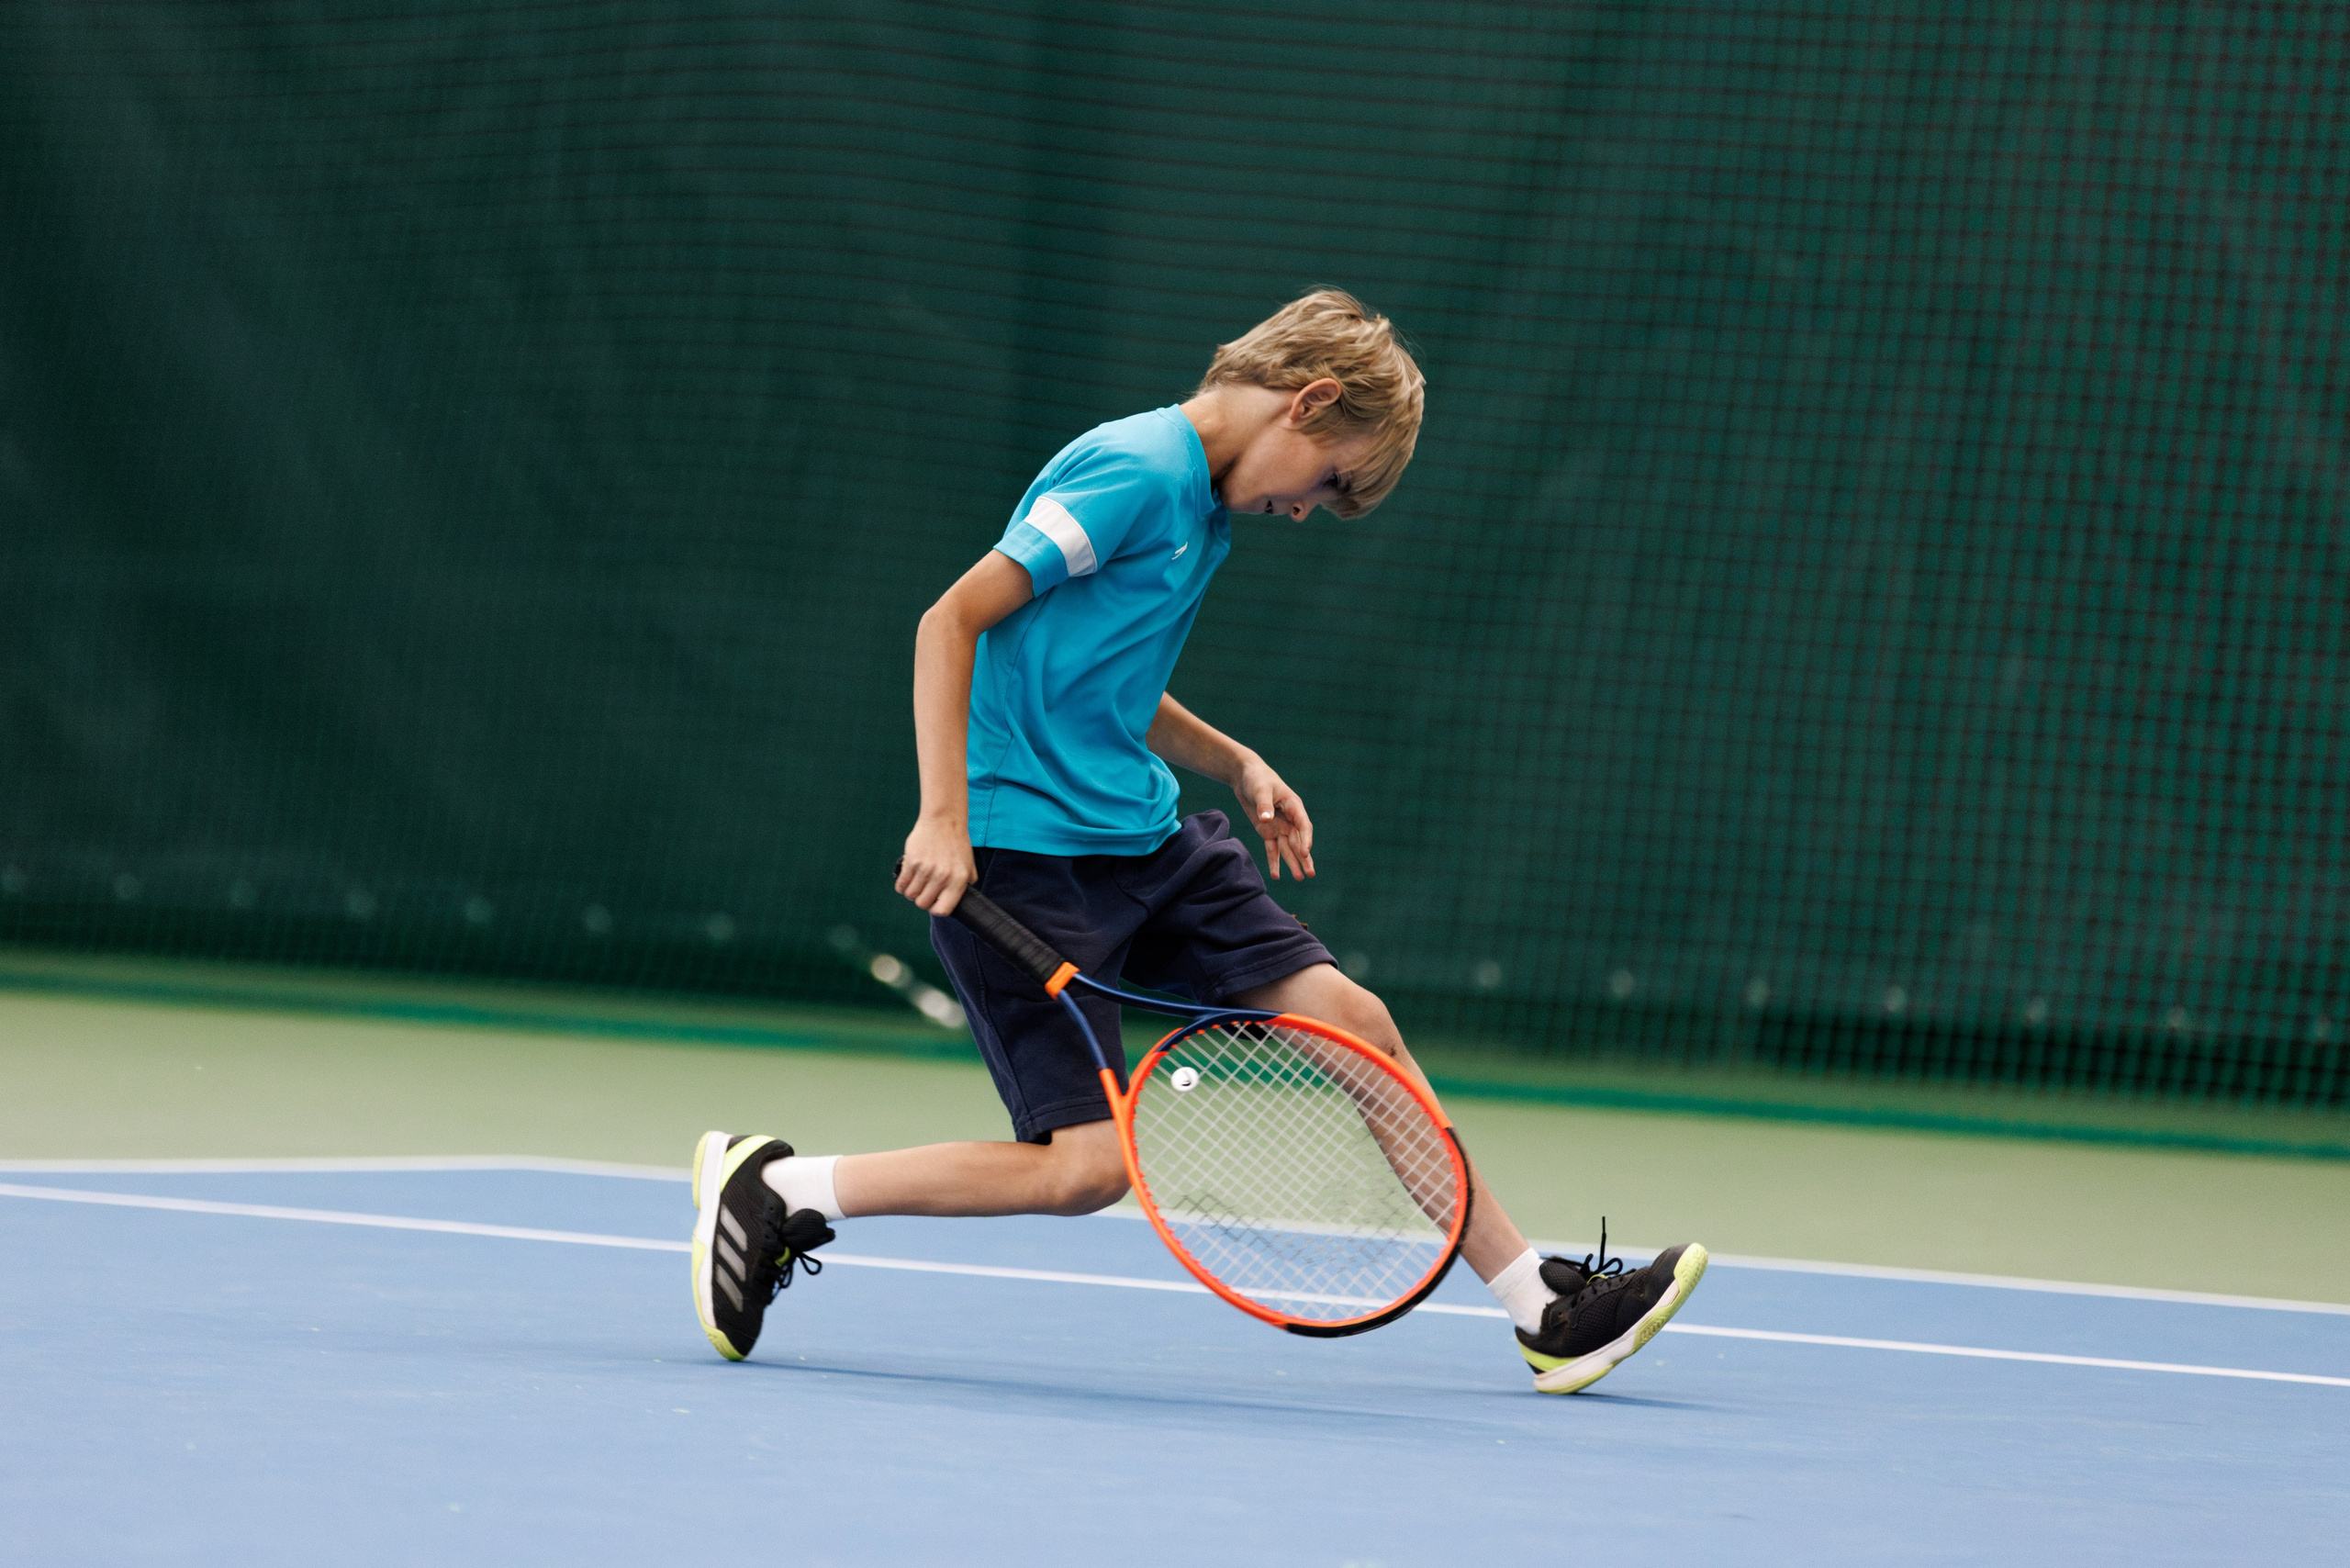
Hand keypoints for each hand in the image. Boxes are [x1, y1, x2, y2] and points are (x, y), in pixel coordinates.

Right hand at [897, 819, 976, 915]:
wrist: (944, 820)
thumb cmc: (956, 842)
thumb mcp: (968, 862)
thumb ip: (968, 879)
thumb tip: (964, 893)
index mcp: (958, 880)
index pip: (943, 910)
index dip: (935, 909)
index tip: (933, 903)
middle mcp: (942, 877)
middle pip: (923, 903)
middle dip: (921, 900)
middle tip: (922, 891)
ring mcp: (926, 870)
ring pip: (911, 895)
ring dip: (911, 892)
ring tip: (915, 884)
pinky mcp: (912, 862)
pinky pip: (902, 883)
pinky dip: (901, 885)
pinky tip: (905, 881)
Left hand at [1234, 757, 1314, 880]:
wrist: (1245, 776)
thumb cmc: (1257, 778)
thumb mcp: (1260, 789)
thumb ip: (1264, 805)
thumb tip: (1266, 820)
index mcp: (1294, 806)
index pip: (1303, 826)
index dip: (1305, 840)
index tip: (1305, 853)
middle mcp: (1289, 819)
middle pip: (1299, 841)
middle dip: (1304, 858)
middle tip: (1310, 874)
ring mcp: (1279, 826)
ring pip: (1288, 848)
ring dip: (1292, 863)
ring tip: (1299, 878)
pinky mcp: (1267, 832)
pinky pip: (1272, 849)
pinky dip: (1273, 861)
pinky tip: (1275, 875)